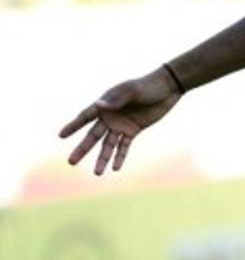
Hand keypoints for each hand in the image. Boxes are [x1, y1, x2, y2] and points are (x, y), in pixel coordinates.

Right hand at [59, 67, 181, 174]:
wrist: (168, 88)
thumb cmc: (148, 86)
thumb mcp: (132, 91)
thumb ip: (116, 100)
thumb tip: (98, 105)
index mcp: (106, 103)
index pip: (85, 116)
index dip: (73, 125)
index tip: (61, 136)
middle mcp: (110, 116)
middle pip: (93, 136)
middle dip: (83, 149)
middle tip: (71, 162)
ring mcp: (121, 124)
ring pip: (108, 145)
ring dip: (102, 158)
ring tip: (97, 173)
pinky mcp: (133, 130)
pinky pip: (124, 146)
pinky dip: (120, 156)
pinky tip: (115, 168)